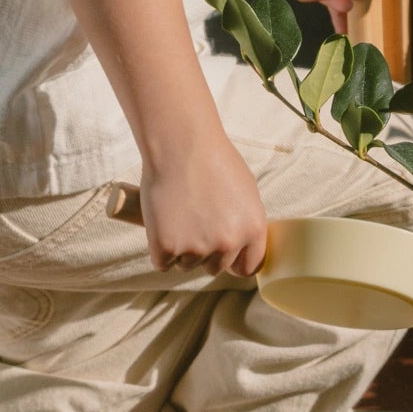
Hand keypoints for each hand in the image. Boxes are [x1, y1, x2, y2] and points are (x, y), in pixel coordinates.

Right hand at [139, 129, 268, 275]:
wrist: (180, 144)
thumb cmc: (212, 159)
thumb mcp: (245, 191)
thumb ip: (244, 222)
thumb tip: (241, 245)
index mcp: (253, 229)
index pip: (248, 267)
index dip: (234, 261)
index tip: (224, 254)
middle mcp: (229, 243)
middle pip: (214, 268)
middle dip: (204, 252)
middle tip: (193, 221)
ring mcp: (197, 248)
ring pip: (186, 265)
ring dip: (180, 248)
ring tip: (178, 213)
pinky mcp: (166, 247)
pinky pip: (162, 262)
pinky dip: (159, 247)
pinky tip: (162, 221)